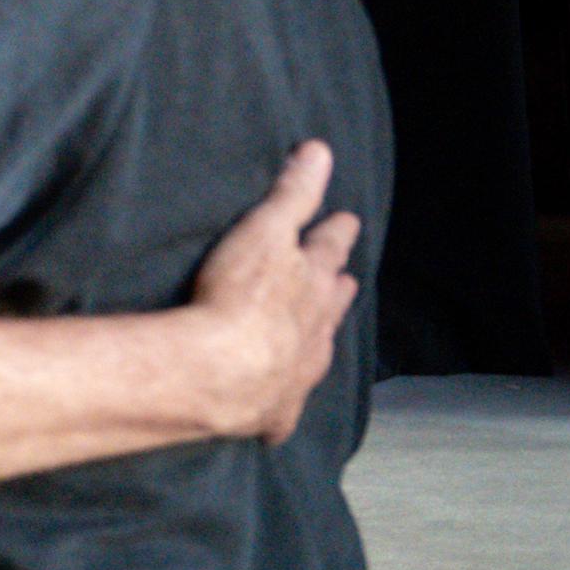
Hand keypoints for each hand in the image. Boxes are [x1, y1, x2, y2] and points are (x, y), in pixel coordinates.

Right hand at [182, 142, 363, 441]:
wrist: (222, 369)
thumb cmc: (240, 295)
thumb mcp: (264, 230)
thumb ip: (292, 192)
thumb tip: (319, 150)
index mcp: (314, 283)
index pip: (330, 248)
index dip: (337, 232)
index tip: (347, 221)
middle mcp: (315, 328)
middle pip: (332, 302)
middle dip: (338, 287)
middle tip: (346, 279)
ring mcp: (298, 371)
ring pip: (317, 352)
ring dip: (318, 341)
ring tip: (322, 336)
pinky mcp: (273, 410)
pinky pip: (282, 412)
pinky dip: (280, 411)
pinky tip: (277, 419)